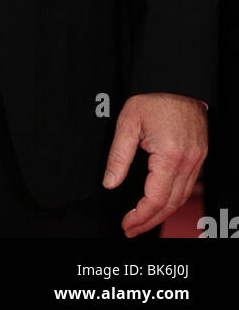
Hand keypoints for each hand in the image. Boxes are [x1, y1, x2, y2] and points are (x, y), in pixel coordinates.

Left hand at [103, 92, 207, 236]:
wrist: (178, 80)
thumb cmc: (154, 97)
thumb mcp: (128, 121)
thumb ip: (118, 155)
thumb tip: (110, 182)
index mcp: (169, 155)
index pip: (155, 199)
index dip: (140, 216)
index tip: (126, 224)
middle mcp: (187, 162)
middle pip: (170, 204)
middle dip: (150, 221)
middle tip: (131, 229)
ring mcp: (196, 160)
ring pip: (181, 198)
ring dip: (162, 214)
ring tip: (142, 221)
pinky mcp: (199, 156)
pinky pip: (187, 187)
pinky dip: (173, 200)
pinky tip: (160, 203)